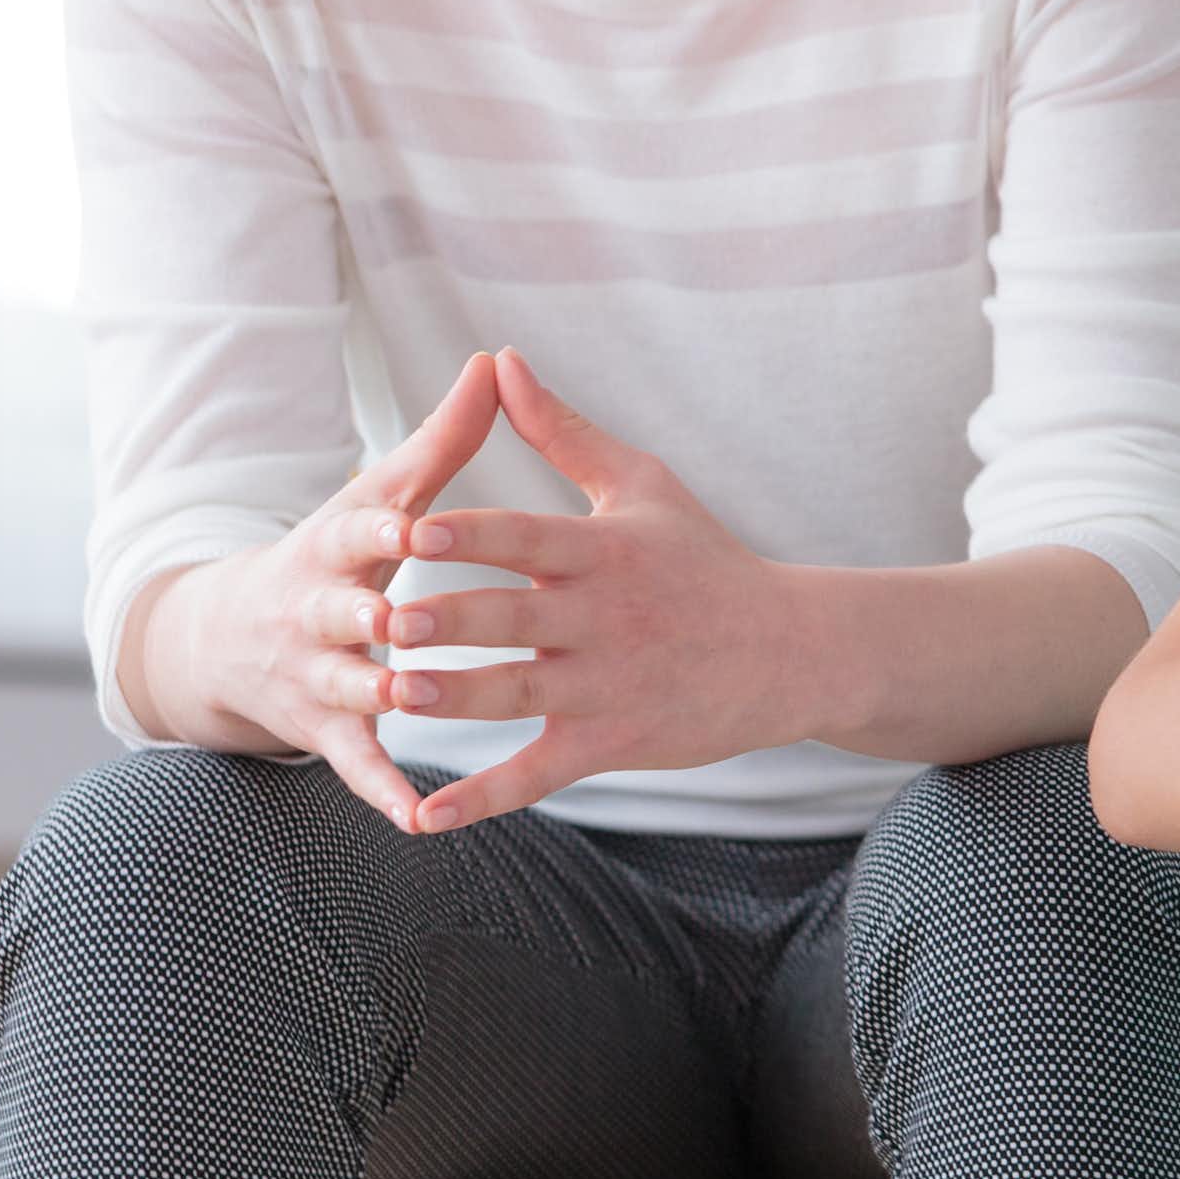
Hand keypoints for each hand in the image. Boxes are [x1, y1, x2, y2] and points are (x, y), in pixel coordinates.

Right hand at [178, 352, 501, 834]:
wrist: (228, 637)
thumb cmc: (338, 551)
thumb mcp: (378, 493)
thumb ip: (443, 438)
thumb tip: (498, 359)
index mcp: (336, 546)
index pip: (357, 531)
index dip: (384, 528)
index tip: (417, 524)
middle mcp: (315, 611)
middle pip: (341, 612)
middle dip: (368, 615)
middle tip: (405, 620)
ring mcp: (316, 675)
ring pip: (348, 686)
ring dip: (377, 693)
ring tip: (414, 698)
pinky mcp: (325, 732)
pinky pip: (356, 765)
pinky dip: (384, 790)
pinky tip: (419, 818)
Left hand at [387, 348, 796, 834]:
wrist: (789, 650)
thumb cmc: (706, 558)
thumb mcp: (643, 484)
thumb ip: (562, 430)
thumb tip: (500, 362)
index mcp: (606, 551)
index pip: (529, 537)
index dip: (473, 534)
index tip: (415, 529)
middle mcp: (605, 617)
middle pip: (517, 617)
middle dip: (454, 619)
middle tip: (390, 617)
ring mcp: (608, 685)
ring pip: (520, 693)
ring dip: (457, 698)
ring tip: (395, 696)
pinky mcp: (611, 742)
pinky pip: (538, 773)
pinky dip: (483, 798)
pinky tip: (425, 817)